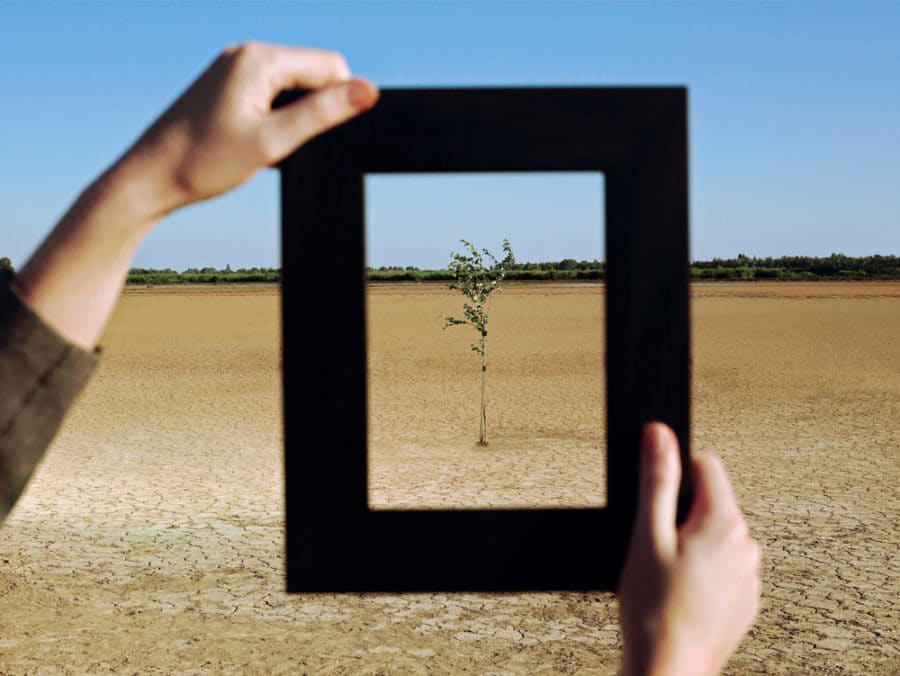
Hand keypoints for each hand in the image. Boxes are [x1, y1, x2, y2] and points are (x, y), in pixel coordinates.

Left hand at [17, 42, 377, 349]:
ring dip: (291, 117)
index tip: (307, 137)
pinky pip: (270, 94)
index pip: (331, 65)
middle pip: (312, 73)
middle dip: (311, 111)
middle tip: (279, 145)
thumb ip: (323, 113)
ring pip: (292, 86)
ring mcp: (232, 67)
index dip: (335, 104)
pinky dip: (273, 118)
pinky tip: (249, 142)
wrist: (150, 179)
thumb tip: (369, 91)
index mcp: (259, 59)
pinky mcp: (225, 85)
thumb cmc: (204, 162)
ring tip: (260, 145)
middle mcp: (245, 53)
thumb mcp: (273, 142)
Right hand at [618, 423, 760, 675]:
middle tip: (654, 547)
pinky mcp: (744, 601)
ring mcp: (749, 576)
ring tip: (665, 576)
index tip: (655, 502)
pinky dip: (702, 573)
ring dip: (692, 544)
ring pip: (716, 536)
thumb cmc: (653, 609)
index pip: (705, 464)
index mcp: (724, 522)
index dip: (674, 473)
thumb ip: (656, 479)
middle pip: (710, 502)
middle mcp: (746, 545)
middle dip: (681, 513)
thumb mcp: (646, 534)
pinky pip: (723, 568)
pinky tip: (679, 595)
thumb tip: (660, 433)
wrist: (668, 672)